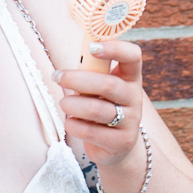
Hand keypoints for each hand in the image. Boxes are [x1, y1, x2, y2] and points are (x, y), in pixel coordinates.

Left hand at [53, 39, 142, 168]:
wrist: (115, 146)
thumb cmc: (100, 107)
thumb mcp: (98, 88)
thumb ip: (89, 74)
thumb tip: (65, 67)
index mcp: (130, 78)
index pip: (133, 56)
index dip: (115, 48)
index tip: (92, 46)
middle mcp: (134, 98)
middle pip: (108, 84)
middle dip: (77, 79)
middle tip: (57, 76)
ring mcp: (131, 121)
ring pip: (95, 109)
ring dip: (72, 104)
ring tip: (64, 103)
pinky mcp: (121, 142)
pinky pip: (90, 132)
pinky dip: (73, 125)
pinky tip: (71, 122)